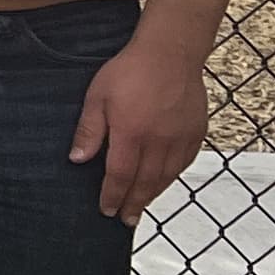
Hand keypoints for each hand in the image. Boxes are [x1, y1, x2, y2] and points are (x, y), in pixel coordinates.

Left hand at [72, 31, 209, 222]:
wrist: (170, 53)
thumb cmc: (128, 71)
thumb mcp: (97, 97)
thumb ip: (89, 131)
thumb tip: (77, 160)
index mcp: (131, 134)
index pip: (120, 175)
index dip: (112, 195)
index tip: (106, 210)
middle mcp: (159, 141)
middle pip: (145, 182)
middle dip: (133, 204)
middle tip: (125, 221)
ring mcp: (180, 138)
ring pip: (166, 176)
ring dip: (153, 194)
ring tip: (141, 207)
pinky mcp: (196, 132)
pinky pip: (184, 162)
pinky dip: (172, 176)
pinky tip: (163, 181)